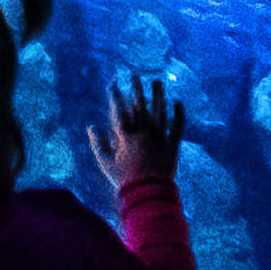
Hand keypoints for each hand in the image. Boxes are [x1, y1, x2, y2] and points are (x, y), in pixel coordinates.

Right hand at [89, 76, 182, 200]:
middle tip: (135, 74)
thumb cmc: (124, 181)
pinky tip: (178, 102)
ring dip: (159, 95)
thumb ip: (98, 144)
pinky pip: (177, 127)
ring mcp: (159, 138)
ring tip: (157, 82)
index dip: (115, 95)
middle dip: (137, 87)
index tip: (112, 83)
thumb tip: (91, 126)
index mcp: (126, 136)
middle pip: (141, 105)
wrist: (147, 195)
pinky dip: (179, 114)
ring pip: (160, 112)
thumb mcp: (105, 164)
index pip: (119, 110)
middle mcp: (143, 133)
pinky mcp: (172, 146)